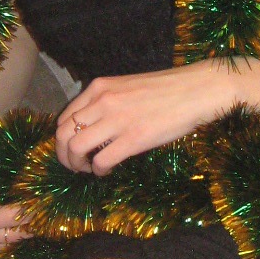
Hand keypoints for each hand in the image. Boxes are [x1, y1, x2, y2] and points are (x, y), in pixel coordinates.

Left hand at [55, 60, 238, 173]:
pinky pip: (101, 161)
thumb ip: (107, 101)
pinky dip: (98, 171)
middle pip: (62, 134)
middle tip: (74, 165)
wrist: (196, 90)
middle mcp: (102, 102)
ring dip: (77, 165)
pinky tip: (107, 171)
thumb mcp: (127, 87)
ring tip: (88, 170)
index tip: (72, 149)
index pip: (64, 117)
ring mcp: (116, 120)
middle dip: (63, 155)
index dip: (63, 138)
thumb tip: (94, 125)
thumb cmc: (167, 89)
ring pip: (76, 148)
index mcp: (99, 88)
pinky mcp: (133, 139)